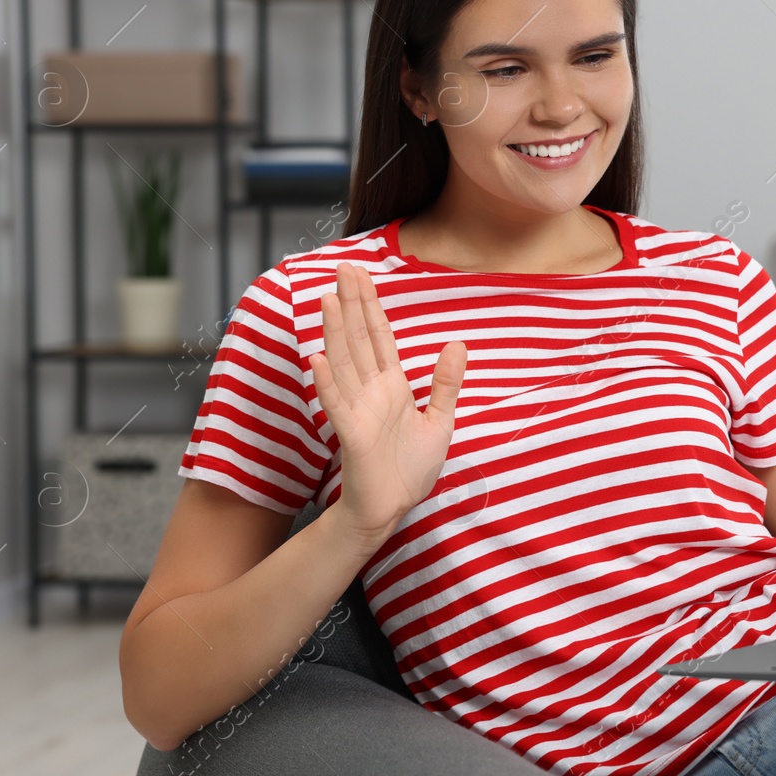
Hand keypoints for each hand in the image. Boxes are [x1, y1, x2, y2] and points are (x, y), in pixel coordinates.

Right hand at [308, 262, 465, 551]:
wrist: (393, 508)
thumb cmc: (410, 469)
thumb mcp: (440, 421)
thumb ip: (446, 383)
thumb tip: (457, 343)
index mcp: (391, 386)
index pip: (379, 337)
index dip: (370, 305)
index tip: (360, 273)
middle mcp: (371, 392)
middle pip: (358, 340)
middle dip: (352, 304)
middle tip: (342, 267)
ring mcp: (358, 411)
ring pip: (344, 364)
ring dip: (335, 333)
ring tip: (328, 300)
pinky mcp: (352, 435)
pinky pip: (337, 404)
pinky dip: (328, 382)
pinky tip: (318, 359)